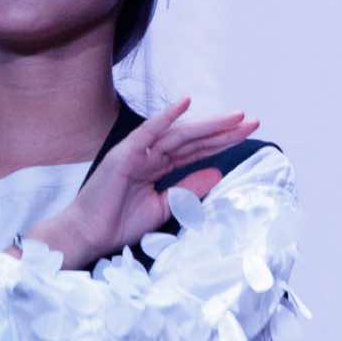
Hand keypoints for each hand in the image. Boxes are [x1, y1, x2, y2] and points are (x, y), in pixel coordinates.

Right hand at [33, 97, 257, 265]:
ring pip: (179, 134)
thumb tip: (218, 173)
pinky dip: (166, 117)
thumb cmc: (118, 223)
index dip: (222, 142)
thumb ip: (188, 189)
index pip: (196, 151)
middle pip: (193, 139)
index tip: (247, 133)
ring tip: (235, 118)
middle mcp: (150, 154)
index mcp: (158, 167)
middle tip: (252, 121)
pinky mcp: (124, 154)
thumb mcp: (165, 207)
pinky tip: (185, 105)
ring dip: (207, 125)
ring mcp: (137, 152)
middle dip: (223, 130)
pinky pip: (148, 132)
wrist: (89, 235)